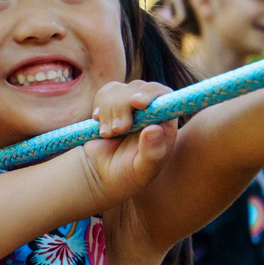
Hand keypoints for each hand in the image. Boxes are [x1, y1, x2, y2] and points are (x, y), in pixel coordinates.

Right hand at [76, 80, 178, 207]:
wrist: (100, 174)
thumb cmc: (127, 176)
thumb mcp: (142, 171)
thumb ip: (151, 153)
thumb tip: (154, 129)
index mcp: (164, 122)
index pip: (163, 94)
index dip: (150, 93)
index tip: (136, 103)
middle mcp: (149, 109)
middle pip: (138, 88)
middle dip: (122, 106)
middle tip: (117, 131)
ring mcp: (130, 104)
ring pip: (119, 89)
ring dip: (108, 110)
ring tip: (108, 134)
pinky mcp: (112, 102)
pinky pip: (105, 92)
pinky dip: (99, 106)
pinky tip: (99, 123)